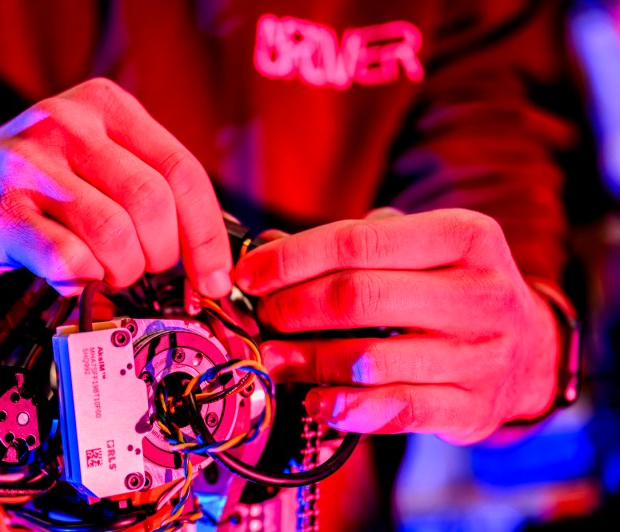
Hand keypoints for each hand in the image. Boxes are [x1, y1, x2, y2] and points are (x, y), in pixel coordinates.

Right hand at [0, 78, 231, 296]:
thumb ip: (147, 190)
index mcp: (105, 108)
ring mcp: (28, 166)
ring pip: (115, 233)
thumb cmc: (27, 184)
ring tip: (105, 273)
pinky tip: (70, 274)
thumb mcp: (92, 162)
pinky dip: (81, 279)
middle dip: (162, 256)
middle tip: (145, 271)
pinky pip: (67, 258)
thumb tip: (209, 253)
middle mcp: (68, 125)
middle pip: (154, 204)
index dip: (207, 235)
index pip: (182, 171)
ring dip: (122, 272)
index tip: (214, 277)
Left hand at [234, 208, 558, 443]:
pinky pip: (397, 410)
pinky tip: (315, 399)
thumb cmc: (453, 288)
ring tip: (274, 357)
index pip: (357, 242)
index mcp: (465, 236)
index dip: (292, 260)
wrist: (531, 347)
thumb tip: (267, 248)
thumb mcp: (421, 248)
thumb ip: (352, 245)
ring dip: (307, 360)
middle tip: (262, 317)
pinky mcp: (473, 408)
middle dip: (293, 308)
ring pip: (369, 359)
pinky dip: (346, 408)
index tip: (249, 274)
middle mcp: (480, 293)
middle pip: (358, 298)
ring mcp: (481, 355)